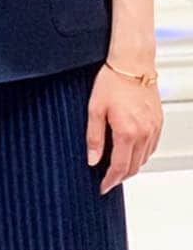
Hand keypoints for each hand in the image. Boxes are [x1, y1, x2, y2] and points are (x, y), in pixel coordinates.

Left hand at [86, 62, 162, 193]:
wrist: (132, 63)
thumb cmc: (112, 80)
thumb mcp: (94, 108)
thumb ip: (94, 137)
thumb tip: (92, 159)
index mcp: (127, 131)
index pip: (119, 167)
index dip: (110, 180)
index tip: (102, 187)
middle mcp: (144, 133)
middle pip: (133, 167)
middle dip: (120, 177)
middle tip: (107, 180)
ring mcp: (154, 128)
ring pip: (144, 158)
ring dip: (131, 166)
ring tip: (116, 167)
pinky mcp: (158, 122)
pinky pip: (151, 147)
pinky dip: (141, 154)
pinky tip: (130, 151)